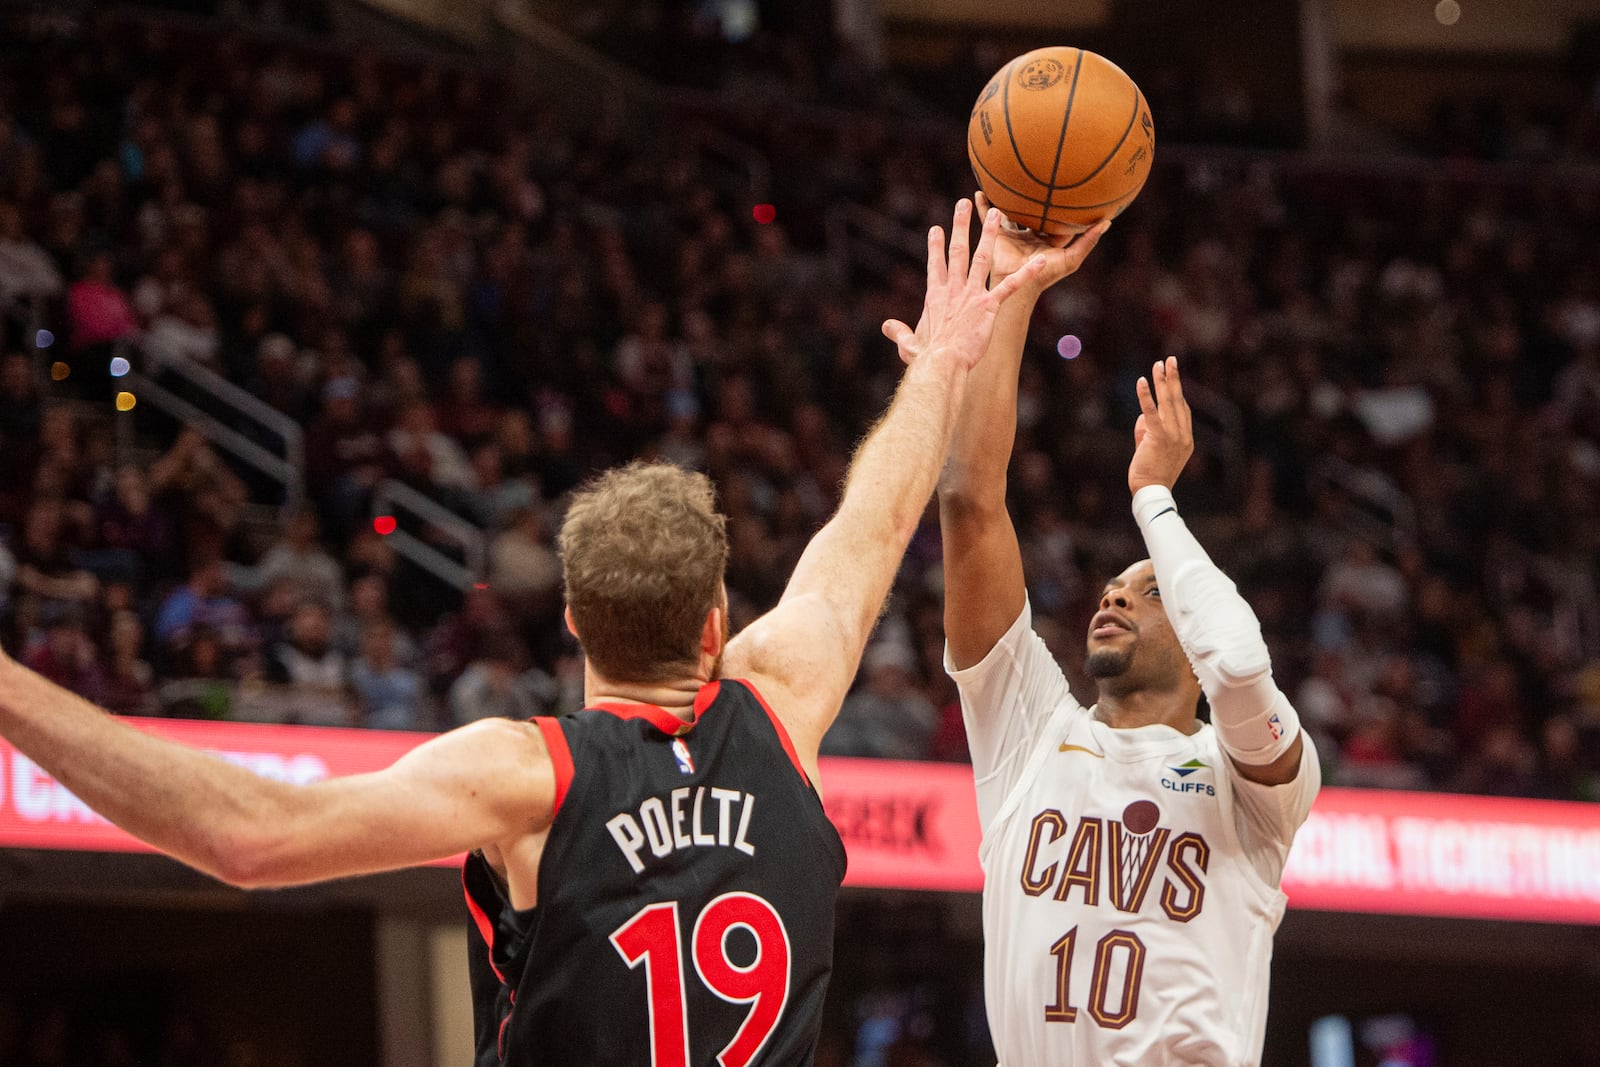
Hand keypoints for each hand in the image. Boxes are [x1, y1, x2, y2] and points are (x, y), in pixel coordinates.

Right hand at [881, 199, 1045, 371]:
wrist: (941, 363)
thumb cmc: (925, 358)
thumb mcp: (908, 344)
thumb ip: (899, 332)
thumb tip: (887, 326)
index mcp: (936, 297)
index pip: (935, 265)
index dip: (936, 246)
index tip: (937, 229)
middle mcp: (954, 290)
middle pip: (958, 251)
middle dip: (961, 225)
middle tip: (963, 204)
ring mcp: (972, 295)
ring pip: (982, 257)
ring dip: (990, 234)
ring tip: (997, 213)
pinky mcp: (989, 306)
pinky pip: (1011, 286)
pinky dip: (1027, 273)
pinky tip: (1042, 261)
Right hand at [975, 191, 1107, 293]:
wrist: (1019, 283)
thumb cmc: (1046, 274)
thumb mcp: (1071, 257)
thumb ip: (1088, 241)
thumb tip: (1107, 222)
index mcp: (1048, 237)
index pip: (1055, 216)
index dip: (1060, 203)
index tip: (1066, 182)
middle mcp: (1030, 234)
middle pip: (1032, 211)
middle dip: (1032, 196)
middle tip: (1035, 173)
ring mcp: (1013, 235)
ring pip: (1009, 211)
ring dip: (1006, 197)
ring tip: (1004, 178)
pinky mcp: (998, 236)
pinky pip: (988, 218)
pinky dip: (983, 206)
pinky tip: (979, 192)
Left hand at [1128, 357, 1193, 493]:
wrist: (1151, 491)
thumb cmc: (1149, 474)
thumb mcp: (1151, 449)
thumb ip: (1146, 432)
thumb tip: (1142, 418)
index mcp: (1186, 439)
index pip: (1183, 410)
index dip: (1177, 392)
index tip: (1171, 375)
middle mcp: (1183, 435)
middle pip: (1178, 400)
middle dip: (1173, 378)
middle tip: (1170, 360)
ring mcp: (1173, 436)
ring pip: (1168, 402)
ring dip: (1162, 381)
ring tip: (1158, 364)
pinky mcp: (1158, 437)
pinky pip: (1151, 412)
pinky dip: (1146, 396)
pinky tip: (1142, 381)